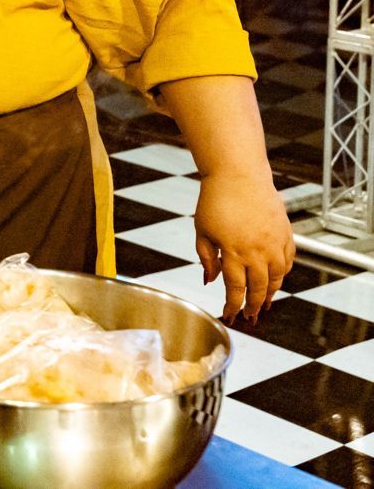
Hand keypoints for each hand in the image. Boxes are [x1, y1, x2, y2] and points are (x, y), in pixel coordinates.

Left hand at [194, 171, 294, 323]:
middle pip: (259, 288)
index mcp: (233, 251)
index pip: (236, 288)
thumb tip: (209, 280)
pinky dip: (284, 273)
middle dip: (254, 305)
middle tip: (250, 316)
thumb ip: (207, 257)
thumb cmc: (215, 200)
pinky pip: (288, 260)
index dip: (233, 305)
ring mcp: (274, 242)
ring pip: (278, 277)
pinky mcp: (285, 233)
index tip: (229, 315)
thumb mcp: (202, 231)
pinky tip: (277, 278)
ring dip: (271, 292)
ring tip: (265, 302)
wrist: (238, 175)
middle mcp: (257, 251)